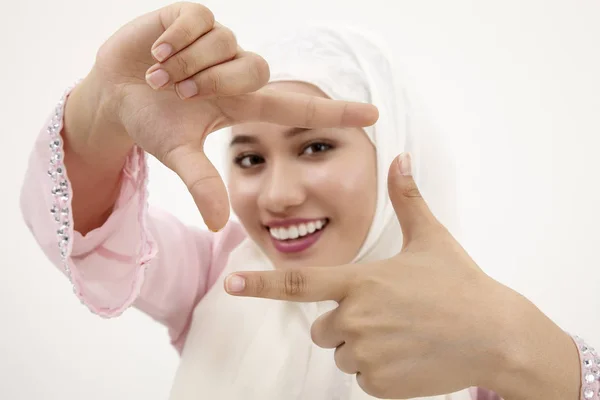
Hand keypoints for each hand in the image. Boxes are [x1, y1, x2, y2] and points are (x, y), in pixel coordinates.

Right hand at [82, 2, 377, 230]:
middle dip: (213, 83)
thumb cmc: (153, 122)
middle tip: (180, 94)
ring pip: (226, 44)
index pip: (298, 108)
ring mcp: (217, 44)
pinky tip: (157, 54)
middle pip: (257, 69)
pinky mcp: (193, 17)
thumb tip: (219, 226)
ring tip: (161, 77)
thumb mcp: (177, 153)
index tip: (373, 115)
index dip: (335, 112)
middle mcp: (237, 72)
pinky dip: (175, 40)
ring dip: (188, 65)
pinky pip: (200, 20)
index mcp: (242, 105)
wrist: (115, 93)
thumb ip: (201, 184)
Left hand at [224, 153, 531, 397]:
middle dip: (344, 322)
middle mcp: (356, 318)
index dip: (260, 284)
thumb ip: (407, 199)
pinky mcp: (380, 384)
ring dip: (362, 347)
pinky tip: (408, 357)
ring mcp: (367, 353)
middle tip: (388, 316)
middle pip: (322, 327)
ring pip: (341, 353)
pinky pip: (360, 378)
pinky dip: (378, 371)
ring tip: (402, 335)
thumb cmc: (460, 284)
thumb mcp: (431, 238)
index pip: (299, 283)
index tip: (230, 283)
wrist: (495, 336)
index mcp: (360, 281)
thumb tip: (401, 157)